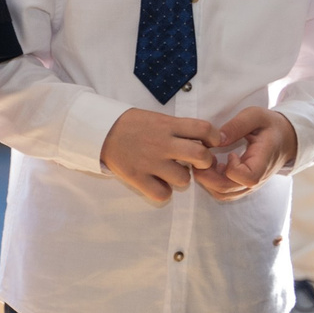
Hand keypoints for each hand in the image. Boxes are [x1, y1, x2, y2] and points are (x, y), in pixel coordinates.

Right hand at [99, 108, 221, 205]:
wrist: (99, 131)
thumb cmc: (131, 124)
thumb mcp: (157, 118)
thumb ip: (178, 128)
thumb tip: (202, 141)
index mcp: (167, 126)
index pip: (204, 129)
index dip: (214, 137)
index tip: (210, 142)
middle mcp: (162, 144)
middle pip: (200, 156)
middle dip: (205, 161)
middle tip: (197, 162)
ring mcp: (149, 162)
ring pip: (184, 179)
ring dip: (182, 177)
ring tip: (171, 171)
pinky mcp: (137, 177)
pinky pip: (163, 193)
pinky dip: (164, 190)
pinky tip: (158, 182)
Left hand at [192, 107, 297, 201]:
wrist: (285, 139)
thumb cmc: (270, 126)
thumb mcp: (256, 116)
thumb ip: (237, 125)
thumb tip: (217, 140)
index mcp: (263, 162)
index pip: (247, 178)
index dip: (232, 168)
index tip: (231, 153)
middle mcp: (257, 180)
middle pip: (227, 190)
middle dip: (207, 175)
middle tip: (205, 156)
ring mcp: (249, 186)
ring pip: (222, 194)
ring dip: (207, 179)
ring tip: (208, 160)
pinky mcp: (242, 187)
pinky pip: (223, 192)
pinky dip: (211, 182)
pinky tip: (212, 166)